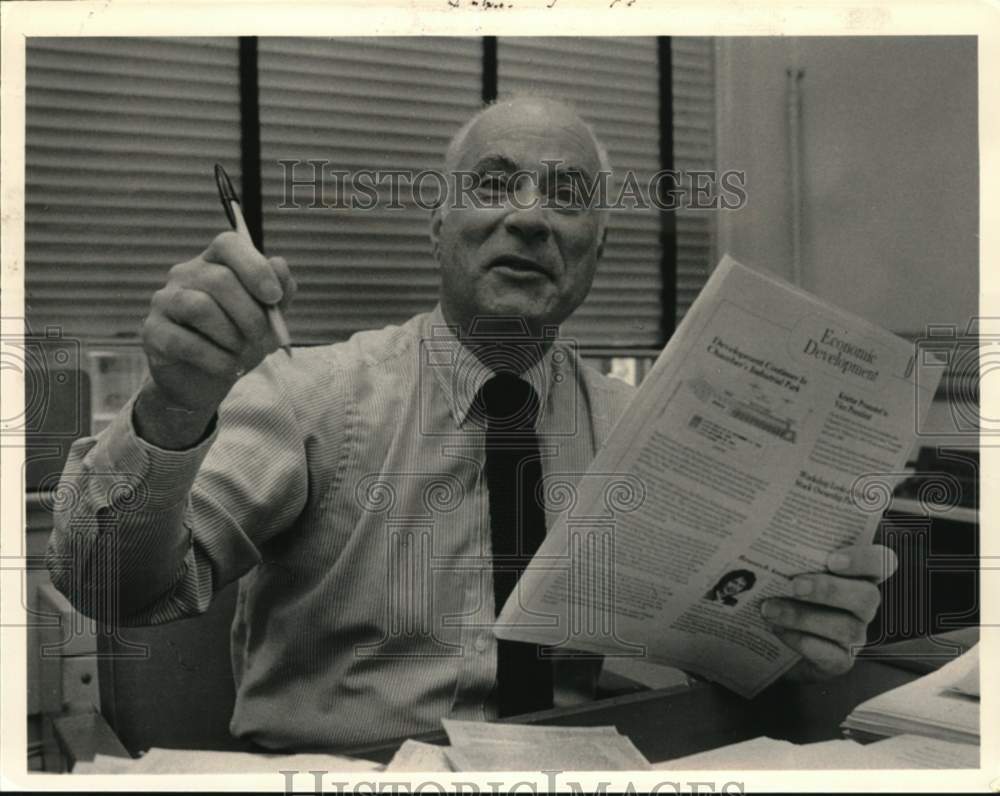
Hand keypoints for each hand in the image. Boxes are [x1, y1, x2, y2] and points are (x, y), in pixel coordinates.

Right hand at [137, 232, 295, 444]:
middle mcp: (185, 274)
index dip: (255, 267)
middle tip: (263, 339)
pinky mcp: (152, 332)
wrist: (205, 380)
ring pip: (199, 307)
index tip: (274, 298)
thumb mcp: (267, 318)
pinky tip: (228, 367)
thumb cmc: (237, 341)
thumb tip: (279, 265)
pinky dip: (215, 359)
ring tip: (241, 352)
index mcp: (215, 263)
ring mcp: (164, 301)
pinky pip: (184, 342)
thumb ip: (280, 291)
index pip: (229, 244)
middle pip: (220, 280)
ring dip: (231, 336)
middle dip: (251, 315)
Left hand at [761, 544, 896, 682]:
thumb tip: (756, 524)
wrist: (770, 638)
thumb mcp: (786, 565)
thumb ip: (788, 548)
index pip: (880, 562)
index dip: (864, 559)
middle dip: (828, 590)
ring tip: (769, 608)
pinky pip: (832, 656)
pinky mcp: (840, 661)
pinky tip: (777, 630)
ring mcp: (855, 635)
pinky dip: (802, 641)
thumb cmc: (783, 591)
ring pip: (846, 627)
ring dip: (803, 616)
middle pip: (867, 597)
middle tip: (794, 585)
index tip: (833, 559)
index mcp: (856, 574)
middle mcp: (862, 604)